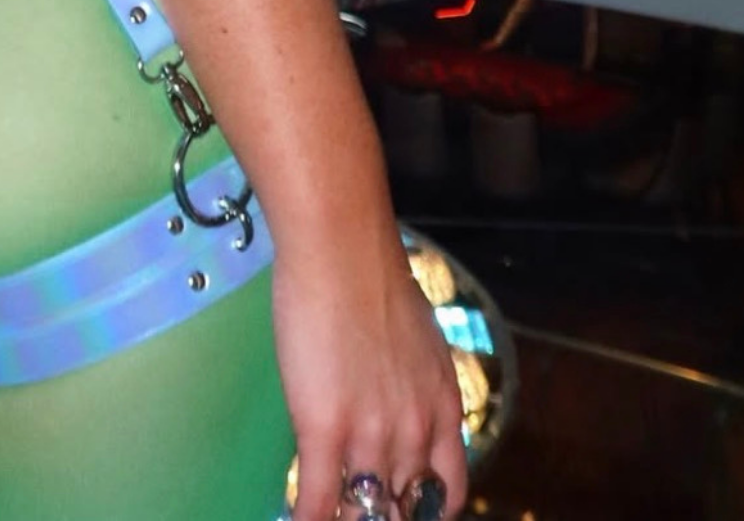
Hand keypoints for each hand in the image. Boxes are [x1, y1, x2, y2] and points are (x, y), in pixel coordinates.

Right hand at [273, 231, 466, 520]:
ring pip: (364, 511)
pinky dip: (308, 517)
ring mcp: (370, 435)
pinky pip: (318, 500)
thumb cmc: (372, 275)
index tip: (405, 510)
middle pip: (405, 510)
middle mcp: (415, 432)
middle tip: (364, 513)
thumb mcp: (416, 338)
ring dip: (347, 517)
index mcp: (442, 408)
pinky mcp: (324, 430)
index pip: (447, 492)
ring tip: (331, 515)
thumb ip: (411, 381)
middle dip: (384, 516)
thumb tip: (395, 395)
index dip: (425, 512)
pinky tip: (296, 519)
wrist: (343, 248)